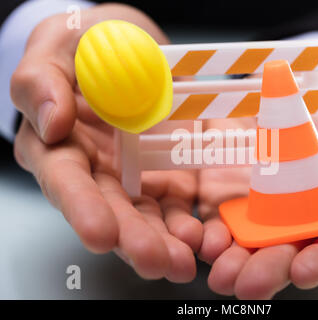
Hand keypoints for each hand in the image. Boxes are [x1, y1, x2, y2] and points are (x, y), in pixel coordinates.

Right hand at [12, 5, 201, 281]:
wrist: (136, 49)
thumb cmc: (91, 45)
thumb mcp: (60, 45)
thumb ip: (42, 81)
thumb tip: (50, 123)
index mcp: (63, 145)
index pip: (67, 181)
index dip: (82, 207)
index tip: (100, 232)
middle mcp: (98, 171)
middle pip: (112, 211)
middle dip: (133, 239)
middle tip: (156, 261)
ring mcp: (137, 178)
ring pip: (148, 217)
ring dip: (165, 242)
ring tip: (183, 262)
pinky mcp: (170, 178)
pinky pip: (181, 205)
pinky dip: (192, 223)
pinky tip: (203, 236)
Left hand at [198, 53, 317, 298]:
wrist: (300, 70)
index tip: (304, 270)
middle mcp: (308, 207)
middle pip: (293, 249)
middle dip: (271, 269)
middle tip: (249, 283)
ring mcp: (267, 199)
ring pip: (254, 241)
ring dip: (238, 262)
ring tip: (222, 274)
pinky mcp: (234, 186)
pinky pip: (222, 216)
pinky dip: (213, 233)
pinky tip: (205, 241)